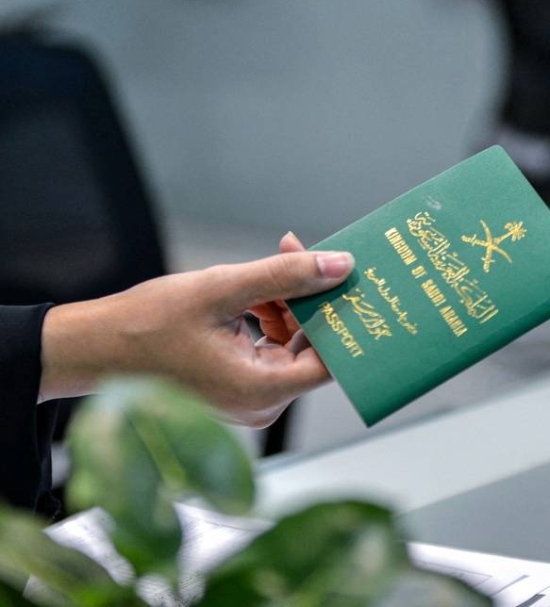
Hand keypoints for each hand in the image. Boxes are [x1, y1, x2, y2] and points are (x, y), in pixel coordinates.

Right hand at [39, 240, 353, 427]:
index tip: (348, 283)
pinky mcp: (238, 384)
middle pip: (311, 347)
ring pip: (291, 343)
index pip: (331, 359)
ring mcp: (250, 396)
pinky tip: (256, 289)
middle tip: (303, 256)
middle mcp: (262, 403)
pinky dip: (269, 315)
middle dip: (309, 299)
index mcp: (262, 391)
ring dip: (287, 303)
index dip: (341, 318)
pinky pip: (270, 347)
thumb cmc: (145, 326)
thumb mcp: (223, 290)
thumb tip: (340, 265)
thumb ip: (286, 276)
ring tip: (272, 265)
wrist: (93, 348)